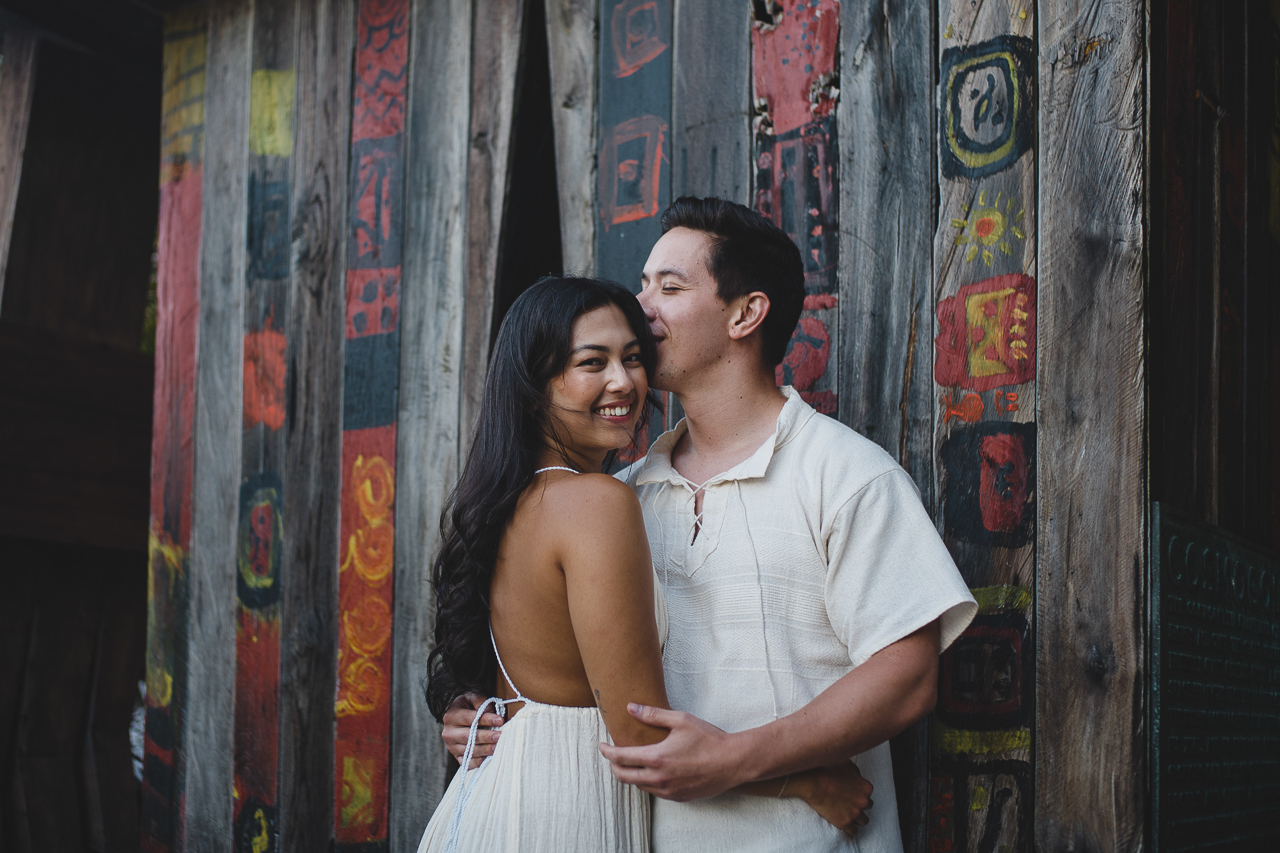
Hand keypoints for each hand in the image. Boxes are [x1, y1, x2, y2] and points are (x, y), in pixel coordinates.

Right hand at [442, 692, 503, 767]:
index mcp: (451, 716)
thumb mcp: (472, 697)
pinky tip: (490, 756)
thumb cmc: (467, 705)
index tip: (500, 720)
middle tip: (500, 736)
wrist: (457, 716)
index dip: (486, 720)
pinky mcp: (457, 757)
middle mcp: (449, 733)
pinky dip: (479, 761)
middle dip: (486, 737)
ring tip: (498, 746)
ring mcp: (452, 747)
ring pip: (469, 751)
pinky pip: (468, 763)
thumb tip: (491, 711)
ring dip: (485, 750)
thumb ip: (481, 701)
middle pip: (468, 737)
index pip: (470, 719)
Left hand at [598, 704, 740, 800]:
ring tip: (631, 762)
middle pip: (624, 776)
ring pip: (638, 785)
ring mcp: (668, 791)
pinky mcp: (677, 797)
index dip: (607, 752)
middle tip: (612, 755)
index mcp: (656, 758)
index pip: (621, 758)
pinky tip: (652, 771)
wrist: (733, 762)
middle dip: (613, 766)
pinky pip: (654, 792)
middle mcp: (658, 778)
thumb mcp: (681, 720)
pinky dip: (646, 782)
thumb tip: (630, 708)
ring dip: (630, 774)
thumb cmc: (708, 739)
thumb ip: (652, 715)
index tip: (602, 745)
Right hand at [792, 762, 872, 836]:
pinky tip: (845, 825)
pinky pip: (854, 832)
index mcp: (866, 787)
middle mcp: (863, 801)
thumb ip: (856, 772)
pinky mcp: (845, 823)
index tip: (852, 793)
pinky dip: (850, 830)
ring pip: (864, 821)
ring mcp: (854, 813)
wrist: (814, 782)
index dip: (859, 793)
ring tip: (848, 815)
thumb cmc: (828, 769)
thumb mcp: (847, 764)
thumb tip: (858, 776)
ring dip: (857, 818)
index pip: (868, 794)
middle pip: (867, 807)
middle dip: (859, 805)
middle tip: (849, 802)